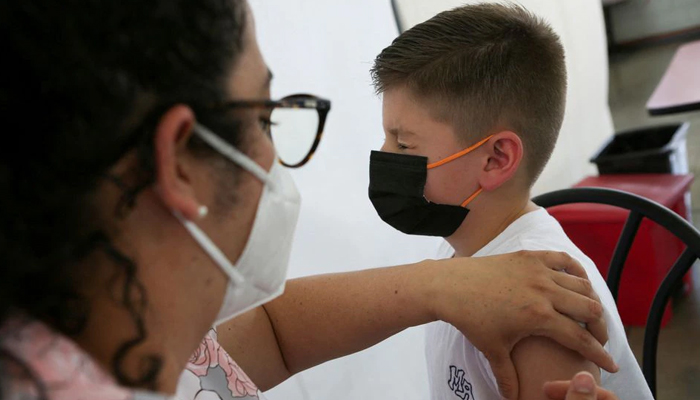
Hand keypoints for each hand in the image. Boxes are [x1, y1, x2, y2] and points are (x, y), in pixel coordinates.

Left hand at [423, 250, 617, 399]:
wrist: (450, 286)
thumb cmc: (471, 319)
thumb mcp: (492, 350)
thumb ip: (507, 377)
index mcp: (539, 316)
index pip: (580, 338)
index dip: (599, 354)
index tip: (611, 365)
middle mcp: (544, 291)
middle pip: (590, 309)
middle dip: (600, 328)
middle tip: (598, 340)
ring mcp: (538, 270)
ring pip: (580, 284)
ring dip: (590, 300)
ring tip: (589, 314)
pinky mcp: (529, 256)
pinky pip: (564, 260)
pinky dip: (576, 271)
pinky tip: (578, 283)